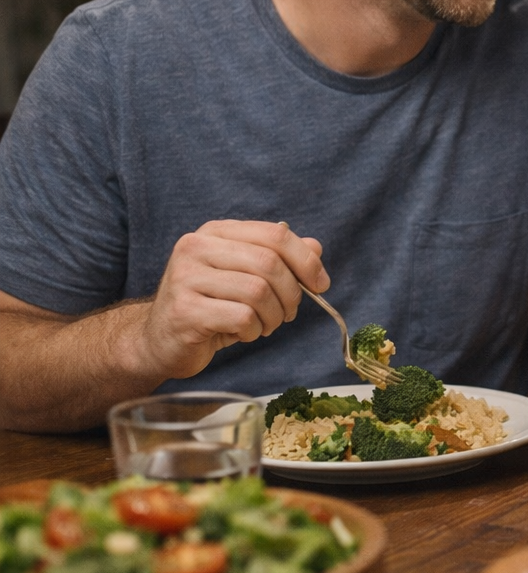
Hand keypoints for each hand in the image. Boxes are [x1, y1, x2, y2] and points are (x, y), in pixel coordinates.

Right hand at [135, 220, 328, 379]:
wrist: (161, 340)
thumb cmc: (211, 306)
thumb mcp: (246, 277)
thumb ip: (279, 259)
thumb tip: (315, 247)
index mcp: (215, 232)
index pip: (275, 234)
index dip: (306, 260)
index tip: (320, 284)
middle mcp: (196, 248)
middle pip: (269, 263)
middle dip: (291, 294)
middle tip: (288, 313)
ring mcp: (186, 277)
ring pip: (258, 292)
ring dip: (273, 316)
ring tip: (263, 325)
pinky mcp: (184, 310)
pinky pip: (242, 317)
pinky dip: (253, 330)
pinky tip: (242, 333)